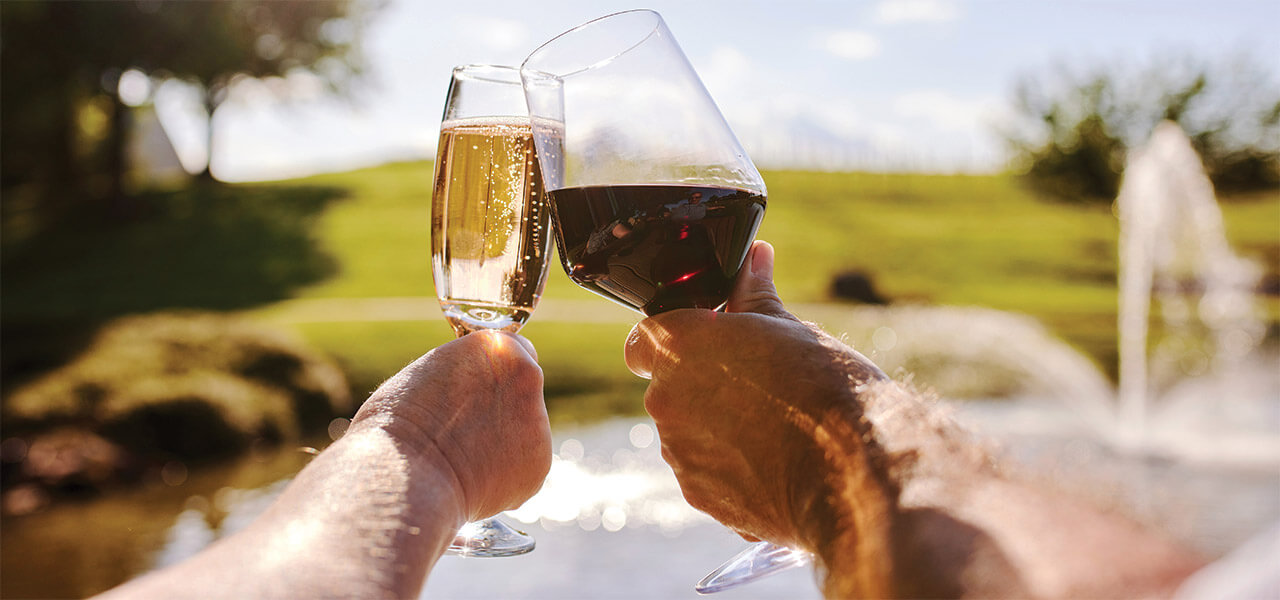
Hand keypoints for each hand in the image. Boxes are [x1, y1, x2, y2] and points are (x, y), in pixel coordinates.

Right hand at [350, 330, 551, 521]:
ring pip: (527, 432)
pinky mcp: (541, 463)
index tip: (484, 389)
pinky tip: (475, 481)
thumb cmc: (397, 428)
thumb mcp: (423, 378)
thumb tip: (464, 392)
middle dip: (504, 409)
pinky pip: (525, 467)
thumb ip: (459, 377)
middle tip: (467, 431)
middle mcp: (528, 375)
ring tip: (463, 460)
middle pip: (524, 391)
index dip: (498, 372)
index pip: (517, 350)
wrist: (405, 479)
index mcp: (495, 346)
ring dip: (506, 443)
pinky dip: (507, 476)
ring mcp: (539, 421)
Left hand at [624, 241, 889, 548]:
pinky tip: (775, 464)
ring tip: (774, 428)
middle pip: (667, 388)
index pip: (642, 340)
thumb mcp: (791, 328)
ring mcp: (679, 452)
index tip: (701, 348)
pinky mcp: (699, 495)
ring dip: (717, 429)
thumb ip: (756, 294)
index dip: (669, 342)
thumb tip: (755, 257)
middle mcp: (664, 399)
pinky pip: (706, 474)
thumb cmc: (823, 389)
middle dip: (702, 387)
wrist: (849, 470)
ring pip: (687, 433)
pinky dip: (732, 469)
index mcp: (679, 345)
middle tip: (756, 387)